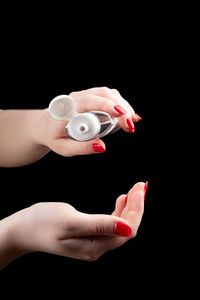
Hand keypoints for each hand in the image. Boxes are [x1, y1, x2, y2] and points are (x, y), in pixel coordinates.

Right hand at [3, 182, 144, 263]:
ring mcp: (93, 242)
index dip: (137, 210)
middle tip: (141, 186)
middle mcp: (97, 248)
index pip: (127, 230)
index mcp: (95, 246)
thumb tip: (127, 229)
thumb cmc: (42, 223)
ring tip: (134, 190)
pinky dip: (118, 210)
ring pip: (120, 225)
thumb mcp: (71, 222)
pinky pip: (110, 223)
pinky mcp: (88, 235)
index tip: (140, 190)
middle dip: (136, 206)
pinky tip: (120, 199)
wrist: (23, 229)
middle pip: (126, 228)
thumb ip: (100, 225)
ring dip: (129, 207)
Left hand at [36, 87, 141, 156]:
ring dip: (124, 106)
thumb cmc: (54, 136)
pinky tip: (128, 116)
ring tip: (131, 123)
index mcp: (68, 107)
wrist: (46, 126)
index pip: (89, 101)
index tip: (122, 115)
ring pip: (109, 93)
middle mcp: (77, 96)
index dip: (107, 106)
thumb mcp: (64, 148)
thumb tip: (101, 147)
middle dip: (121, 108)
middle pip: (104, 94)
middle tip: (130, 126)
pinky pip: (109, 96)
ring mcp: (85, 95)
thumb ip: (82, 148)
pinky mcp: (92, 97)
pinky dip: (121, 105)